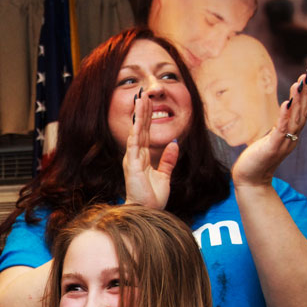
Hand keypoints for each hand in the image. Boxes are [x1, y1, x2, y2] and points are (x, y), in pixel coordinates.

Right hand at [123, 89, 178, 208]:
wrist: (147, 213)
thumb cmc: (152, 198)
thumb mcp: (165, 176)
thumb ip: (168, 160)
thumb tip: (174, 144)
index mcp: (142, 157)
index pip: (145, 133)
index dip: (147, 117)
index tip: (150, 101)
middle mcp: (135, 156)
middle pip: (140, 129)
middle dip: (143, 111)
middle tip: (145, 93)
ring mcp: (133, 160)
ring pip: (136, 133)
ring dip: (139, 116)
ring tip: (141, 100)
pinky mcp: (132, 166)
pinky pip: (134, 146)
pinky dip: (136, 133)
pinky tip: (138, 121)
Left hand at [231, 70, 306, 186]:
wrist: (250, 180)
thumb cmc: (258, 159)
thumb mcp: (271, 139)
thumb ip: (279, 127)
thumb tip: (283, 113)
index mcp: (291, 135)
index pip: (302, 112)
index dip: (306, 96)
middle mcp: (291, 138)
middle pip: (302, 113)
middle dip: (306, 94)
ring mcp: (283, 143)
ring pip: (294, 119)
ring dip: (297, 101)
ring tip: (299, 84)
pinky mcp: (272, 148)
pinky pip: (281, 130)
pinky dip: (284, 116)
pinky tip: (286, 103)